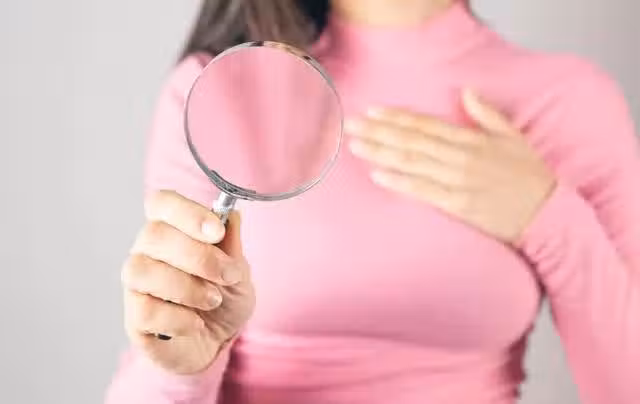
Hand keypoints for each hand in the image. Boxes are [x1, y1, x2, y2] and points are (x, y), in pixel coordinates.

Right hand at [121, 190, 254, 374]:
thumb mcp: (238, 271)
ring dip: (186, 287)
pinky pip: (146, 310)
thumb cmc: (223, 298)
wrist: (217, 341)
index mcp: (172, 229)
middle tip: (228, 275)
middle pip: (154, 235)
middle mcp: (147, 250)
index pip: (161, 202)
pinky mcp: (134, 317)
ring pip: (142, 271)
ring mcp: (136, 284)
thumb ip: (231, 244)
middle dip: (199, 256)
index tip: (217, 231)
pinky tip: (196, 324)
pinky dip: (178, 318)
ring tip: (213, 300)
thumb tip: (231, 214)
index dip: (187, 212)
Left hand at [346, 89, 555, 243]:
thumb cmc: (530, 175)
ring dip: (382, 153)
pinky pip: (423, 192)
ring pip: (413, 164)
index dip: (397, 118)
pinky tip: (378, 175)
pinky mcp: (458, 206)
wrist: (546, 214)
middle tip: (350, 126)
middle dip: (379, 132)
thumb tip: (467, 91)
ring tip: (357, 146)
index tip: (372, 111)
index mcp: (472, 139)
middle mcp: (461, 158)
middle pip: (412, 142)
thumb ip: (487, 114)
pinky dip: (400, 182)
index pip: (426, 125)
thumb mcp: (513, 136)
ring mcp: (458, 182)